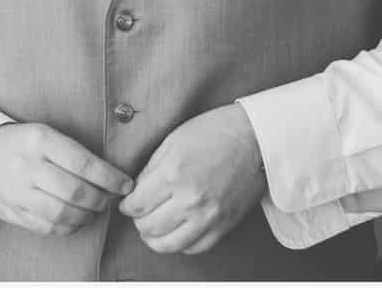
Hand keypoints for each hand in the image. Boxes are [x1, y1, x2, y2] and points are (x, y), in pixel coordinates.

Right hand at [0, 122, 134, 235]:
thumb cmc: (23, 144)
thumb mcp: (46, 135)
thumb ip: (76, 154)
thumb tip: (113, 178)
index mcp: (39, 140)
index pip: (84, 163)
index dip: (110, 178)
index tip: (126, 185)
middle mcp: (25, 165)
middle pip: (75, 192)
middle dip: (99, 200)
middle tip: (106, 199)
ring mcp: (16, 190)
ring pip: (62, 214)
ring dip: (86, 216)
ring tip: (92, 209)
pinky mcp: (10, 210)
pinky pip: (47, 227)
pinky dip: (68, 227)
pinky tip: (74, 219)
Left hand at [120, 103, 266, 254]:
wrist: (256, 139)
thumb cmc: (213, 133)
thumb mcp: (171, 142)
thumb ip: (151, 170)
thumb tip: (136, 191)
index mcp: (173, 175)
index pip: (137, 205)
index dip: (126, 206)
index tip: (127, 204)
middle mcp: (190, 200)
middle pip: (150, 227)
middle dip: (138, 222)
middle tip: (138, 214)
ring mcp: (210, 216)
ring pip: (171, 245)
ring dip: (156, 239)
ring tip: (153, 228)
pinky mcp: (225, 225)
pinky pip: (197, 248)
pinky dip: (182, 244)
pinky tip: (177, 232)